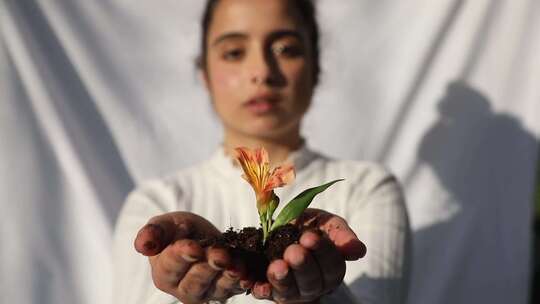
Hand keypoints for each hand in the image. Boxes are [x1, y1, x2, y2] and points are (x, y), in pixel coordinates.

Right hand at [134, 212, 252, 303]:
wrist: (203, 236)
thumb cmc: (178, 231)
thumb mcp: (166, 224)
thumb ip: (154, 232)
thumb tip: (142, 244)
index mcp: (163, 274)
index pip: (172, 266)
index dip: (182, 255)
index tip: (193, 246)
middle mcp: (184, 289)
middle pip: (197, 280)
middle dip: (209, 266)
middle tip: (220, 254)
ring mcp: (208, 292)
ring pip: (219, 287)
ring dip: (229, 276)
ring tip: (237, 264)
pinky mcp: (229, 290)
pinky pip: (238, 289)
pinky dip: (244, 282)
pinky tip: (250, 275)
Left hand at [251, 208, 365, 302]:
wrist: (281, 228)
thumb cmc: (309, 226)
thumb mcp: (326, 223)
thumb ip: (340, 233)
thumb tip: (359, 250)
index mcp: (331, 269)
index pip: (332, 265)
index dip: (322, 251)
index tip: (309, 237)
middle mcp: (314, 285)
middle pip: (312, 282)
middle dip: (303, 266)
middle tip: (293, 251)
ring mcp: (292, 292)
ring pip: (290, 292)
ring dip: (283, 279)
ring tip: (277, 266)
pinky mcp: (270, 292)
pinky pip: (266, 295)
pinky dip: (262, 291)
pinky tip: (259, 287)